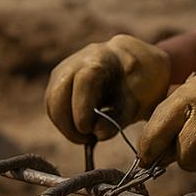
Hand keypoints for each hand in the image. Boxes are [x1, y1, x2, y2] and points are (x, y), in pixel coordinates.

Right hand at [45, 34, 170, 143]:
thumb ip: (119, 118)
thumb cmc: (143, 83)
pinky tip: (81, 128)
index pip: (85, 79)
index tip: (89, 131)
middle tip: (85, 140)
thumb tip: (97, 133)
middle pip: (58, 90)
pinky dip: (64, 120)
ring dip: (64, 123)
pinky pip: (54, 103)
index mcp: (103, 56)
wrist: (140, 67)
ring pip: (52, 100)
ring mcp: (66, 68)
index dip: (82, 107)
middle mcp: (79, 59)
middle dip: (67, 121)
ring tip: (85, 136)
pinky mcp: (60, 80)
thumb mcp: (138, 101)